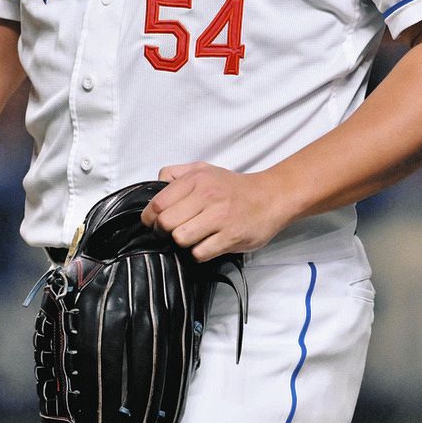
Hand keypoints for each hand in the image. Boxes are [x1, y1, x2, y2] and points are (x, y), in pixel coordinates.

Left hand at [141, 162, 285, 260]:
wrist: (271, 197)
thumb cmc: (233, 187)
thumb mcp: (203, 169)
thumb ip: (176, 173)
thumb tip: (154, 185)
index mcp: (197, 179)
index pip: (158, 203)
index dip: (150, 217)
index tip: (153, 222)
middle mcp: (207, 196)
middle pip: (166, 223)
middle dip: (164, 231)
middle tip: (172, 231)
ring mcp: (220, 218)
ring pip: (181, 239)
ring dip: (183, 242)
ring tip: (193, 236)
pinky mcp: (231, 237)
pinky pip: (200, 253)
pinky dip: (199, 252)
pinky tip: (207, 244)